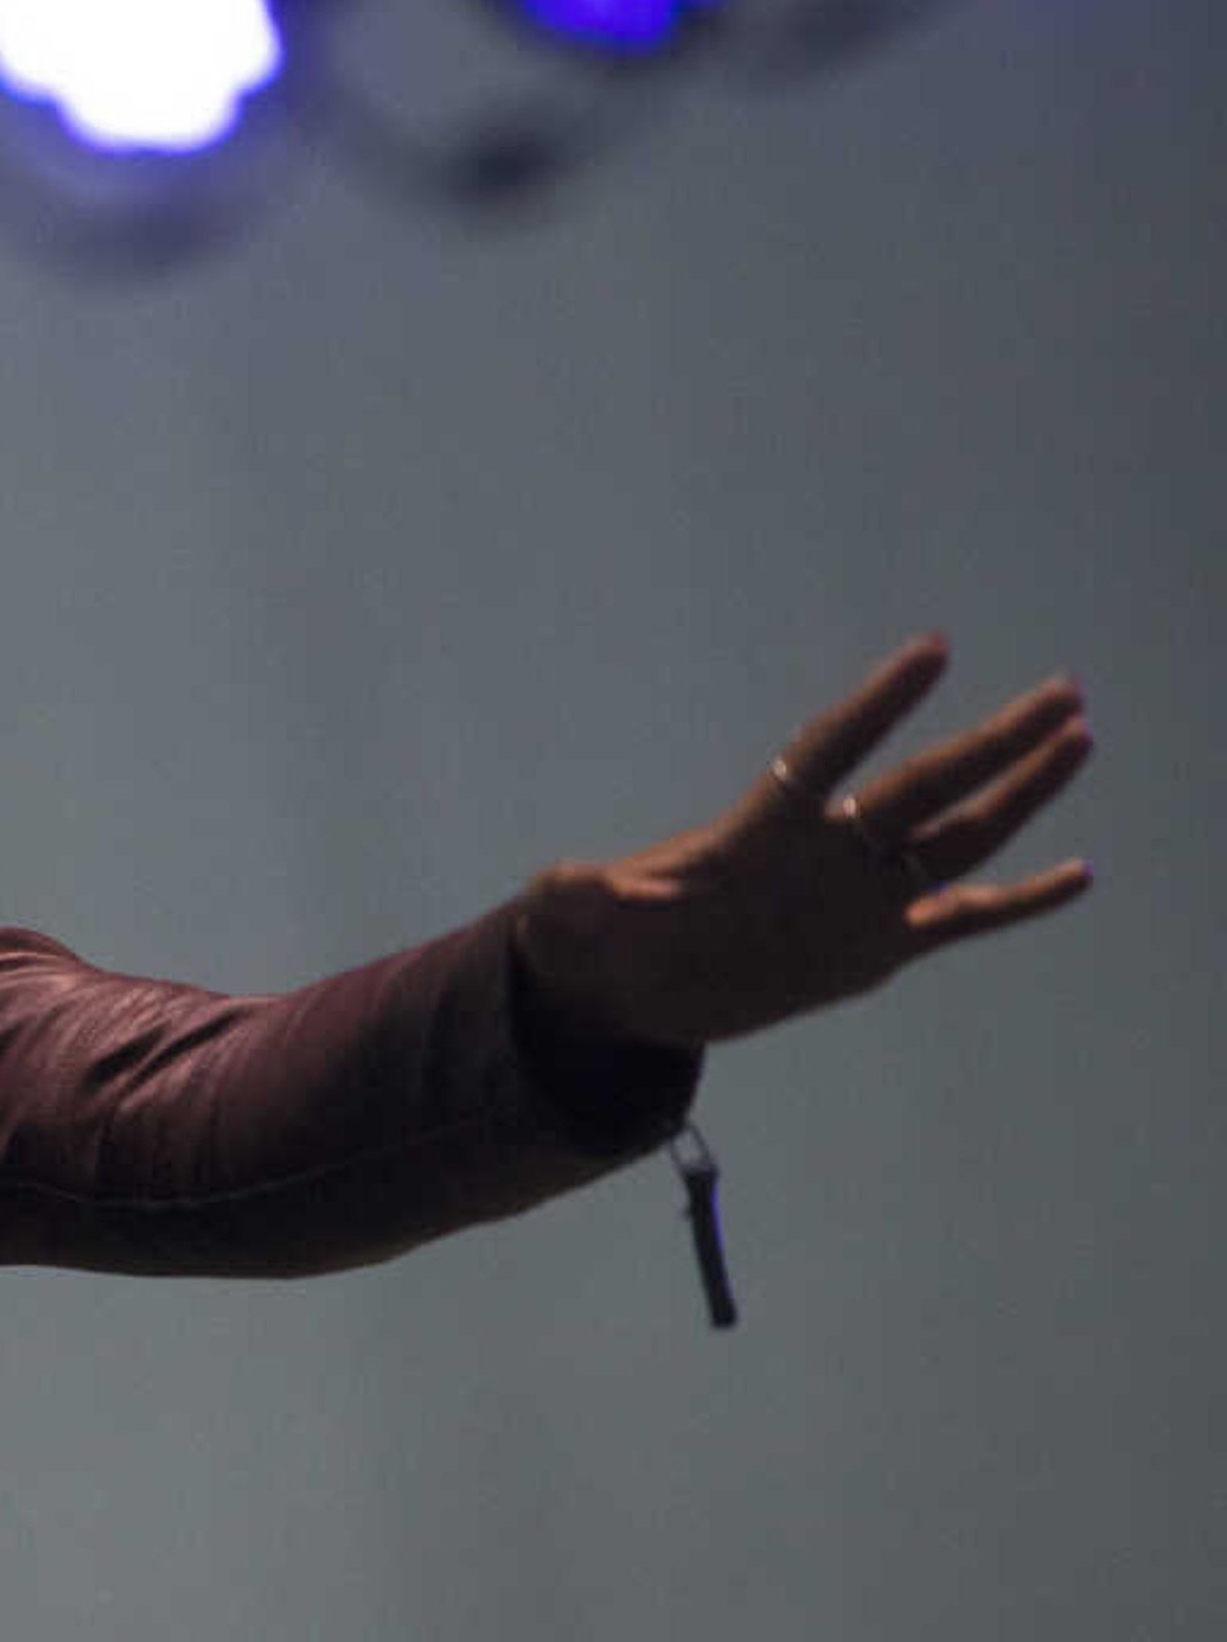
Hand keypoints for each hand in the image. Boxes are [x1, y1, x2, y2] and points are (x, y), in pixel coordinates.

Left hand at [514, 636, 1092, 1050]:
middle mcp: (822, 853)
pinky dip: (1019, 902)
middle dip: (990, 743)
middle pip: (920, 786)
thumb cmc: (596, 940)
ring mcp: (855, 899)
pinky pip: (961, 921)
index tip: (933, 650)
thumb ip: (575, 899)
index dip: (877, 706)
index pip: (828, 753)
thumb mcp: (572, 921)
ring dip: (1019, 796)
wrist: (629, 991)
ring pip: (956, 838)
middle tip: (1061, 691)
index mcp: (757, 835)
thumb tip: (560, 893)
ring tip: (1080, 738)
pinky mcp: (873, 949)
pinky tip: (1080, 875)